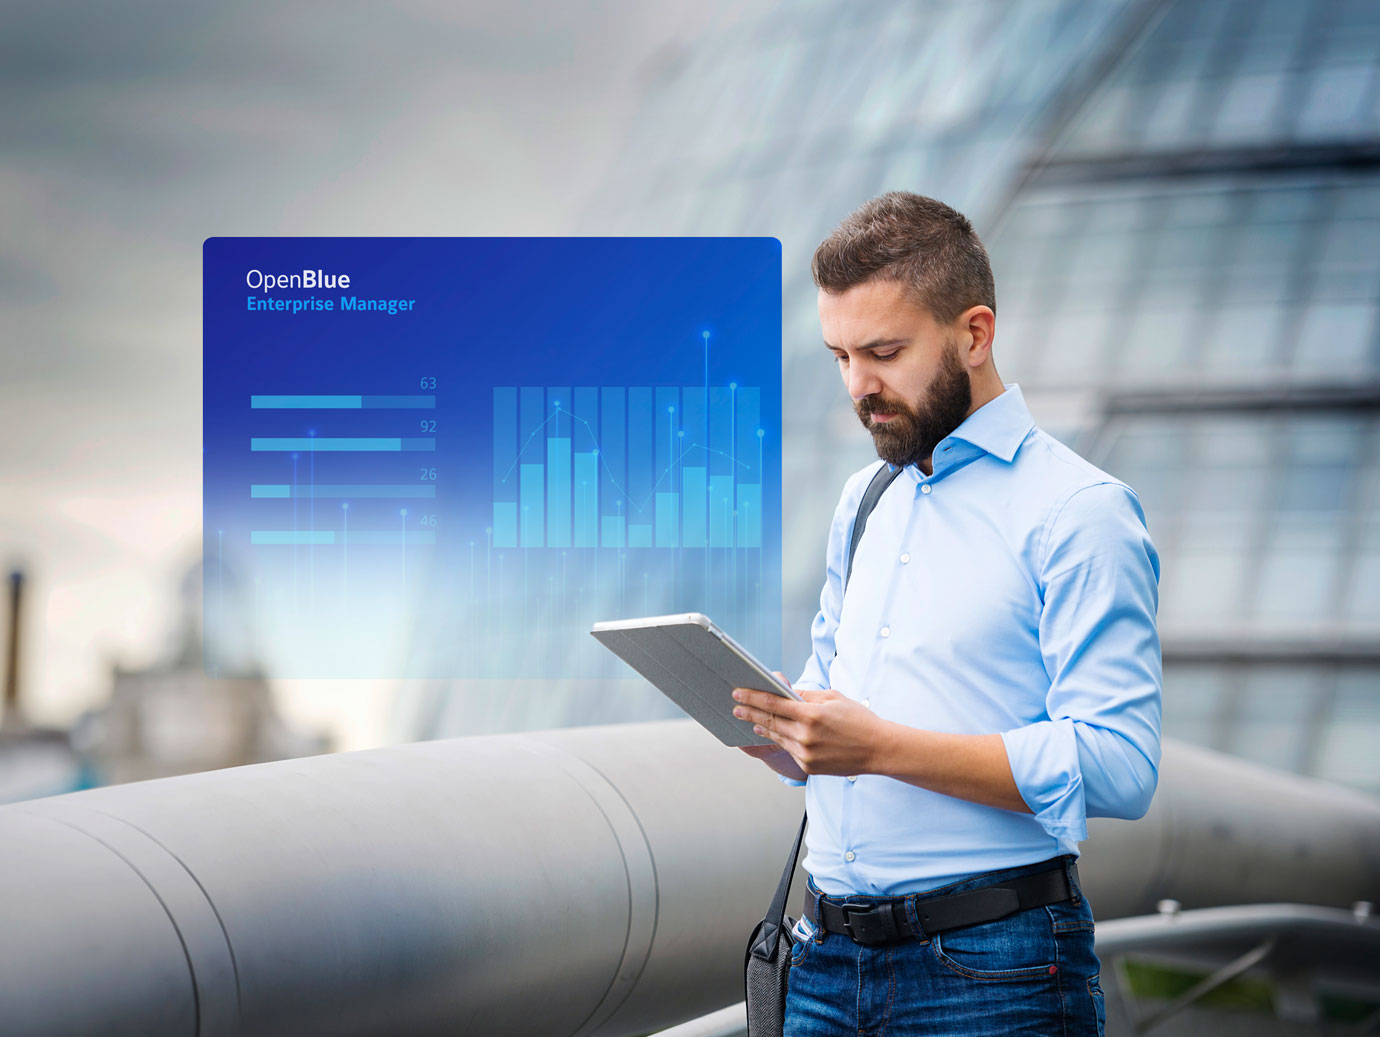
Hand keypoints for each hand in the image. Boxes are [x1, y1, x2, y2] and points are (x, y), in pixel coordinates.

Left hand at [731, 683, 890, 775]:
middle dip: (750, 713)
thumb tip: (786, 692)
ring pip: (777, 737)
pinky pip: (790, 750)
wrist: (878, 749)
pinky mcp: (809, 767)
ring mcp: (806, 754)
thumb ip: (806, 695)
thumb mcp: (833, 698)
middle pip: (770, 722)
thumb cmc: (858, 720)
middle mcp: (805, 735)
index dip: (752, 698)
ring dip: (762, 728)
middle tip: (735, 707)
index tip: (738, 693)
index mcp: (811, 714)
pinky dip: (780, 741)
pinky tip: (771, 734)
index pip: (773, 704)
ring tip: (750, 721)